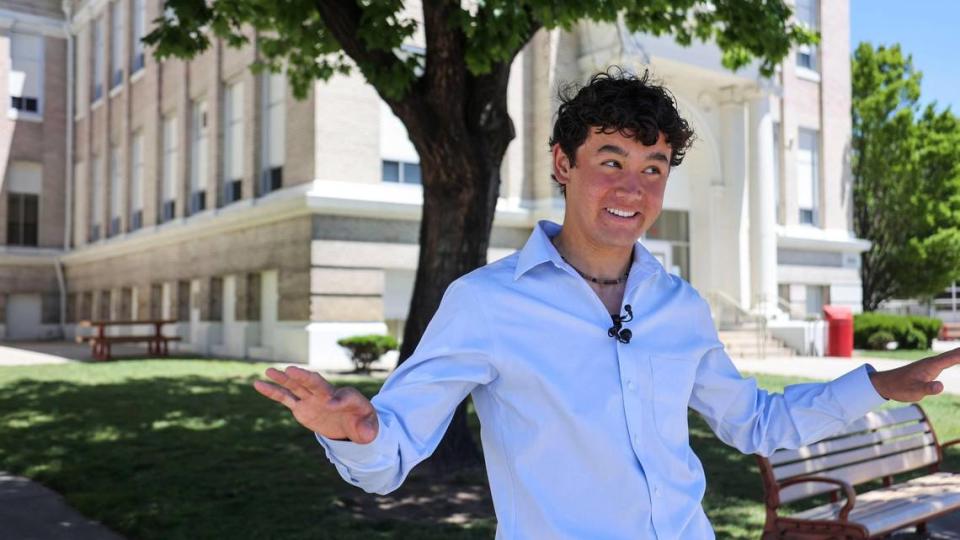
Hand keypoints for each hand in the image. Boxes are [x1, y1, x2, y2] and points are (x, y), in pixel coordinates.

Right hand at [253, 366, 378, 443]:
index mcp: (348, 397)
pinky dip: (273, 391)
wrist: (352, 424)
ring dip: (284, 379)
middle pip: (315, 384)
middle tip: (292, 371)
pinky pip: (285, 398)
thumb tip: (366, 435)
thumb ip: (369, 430)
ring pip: (297, 387)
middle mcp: (328, 394)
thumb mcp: (370, 428)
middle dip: (304, 378)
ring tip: (269, 370)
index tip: (331, 404)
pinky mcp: (301, 407)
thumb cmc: (363, 423)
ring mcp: (312, 400)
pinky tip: (258, 384)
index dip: (338, 399)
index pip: (344, 396)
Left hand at [869, 348, 959, 401]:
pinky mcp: (931, 368)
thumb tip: (941, 387)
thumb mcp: (914, 391)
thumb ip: (927, 389)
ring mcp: (932, 364)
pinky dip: (958, 357)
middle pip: (957, 353)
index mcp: (932, 364)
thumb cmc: (899, 387)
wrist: (885, 384)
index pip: (955, 356)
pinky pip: (949, 360)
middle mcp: (934, 361)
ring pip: (953, 355)